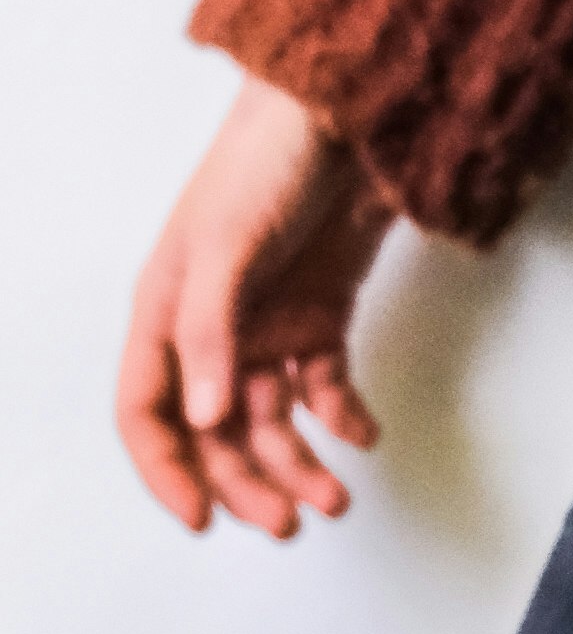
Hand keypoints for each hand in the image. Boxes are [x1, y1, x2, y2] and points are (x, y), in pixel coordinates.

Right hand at [116, 77, 393, 537]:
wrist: (348, 110)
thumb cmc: (267, 162)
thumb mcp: (225, 245)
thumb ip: (210, 332)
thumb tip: (205, 419)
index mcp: (165, 313)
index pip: (146, 413)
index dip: (167, 472)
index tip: (204, 523)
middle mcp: (213, 329)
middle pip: (217, 431)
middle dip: (248, 482)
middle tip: (291, 523)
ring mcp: (270, 322)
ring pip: (275, 418)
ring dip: (301, 463)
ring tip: (336, 499)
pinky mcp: (323, 312)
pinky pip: (326, 385)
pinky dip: (344, 416)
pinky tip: (366, 434)